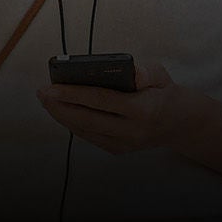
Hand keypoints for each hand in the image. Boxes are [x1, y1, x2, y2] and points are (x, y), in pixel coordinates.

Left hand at [37, 61, 201, 154]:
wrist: (179, 122)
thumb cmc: (163, 91)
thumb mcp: (160, 74)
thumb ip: (146, 72)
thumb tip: (132, 71)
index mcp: (143, 109)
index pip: (102, 100)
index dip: (74, 94)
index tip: (53, 87)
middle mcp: (132, 131)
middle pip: (88, 119)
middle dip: (60, 107)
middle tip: (42, 93)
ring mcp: (125, 144)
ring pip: (86, 131)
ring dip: (62, 116)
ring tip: (46, 101)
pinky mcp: (119, 150)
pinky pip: (90, 137)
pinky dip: (74, 124)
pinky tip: (62, 112)